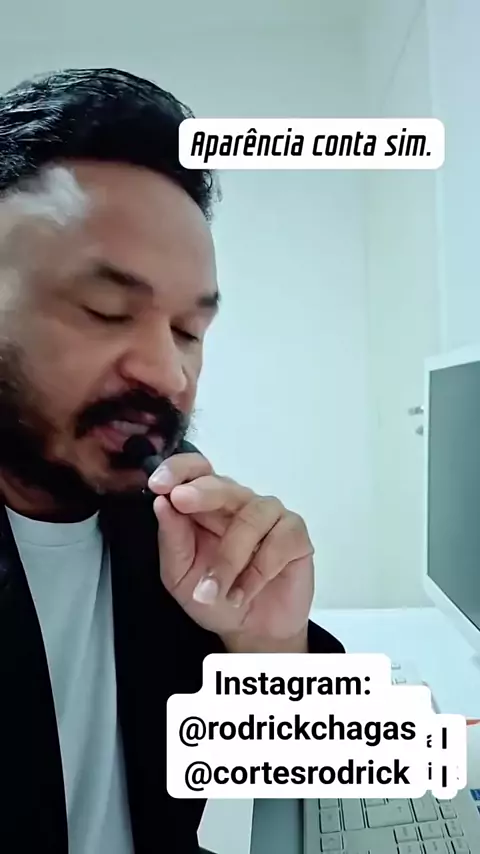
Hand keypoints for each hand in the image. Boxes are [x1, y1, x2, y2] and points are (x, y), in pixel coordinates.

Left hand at [148, 452, 313, 650]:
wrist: (251, 632)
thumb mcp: (180, 576)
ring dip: (228, 559)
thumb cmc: (214, 599)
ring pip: (250, 517)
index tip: (159, 484)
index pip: (196, 470)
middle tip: (181, 501)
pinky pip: (278, 541)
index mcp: (206, 506)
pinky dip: (256, 572)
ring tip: (213, 591)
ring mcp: (270, 516)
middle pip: (223, 484)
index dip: (178, 470)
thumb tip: (163, 504)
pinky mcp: (295, 535)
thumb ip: (172, 540)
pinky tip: (241, 593)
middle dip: (201, 492)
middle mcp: (238, 503)